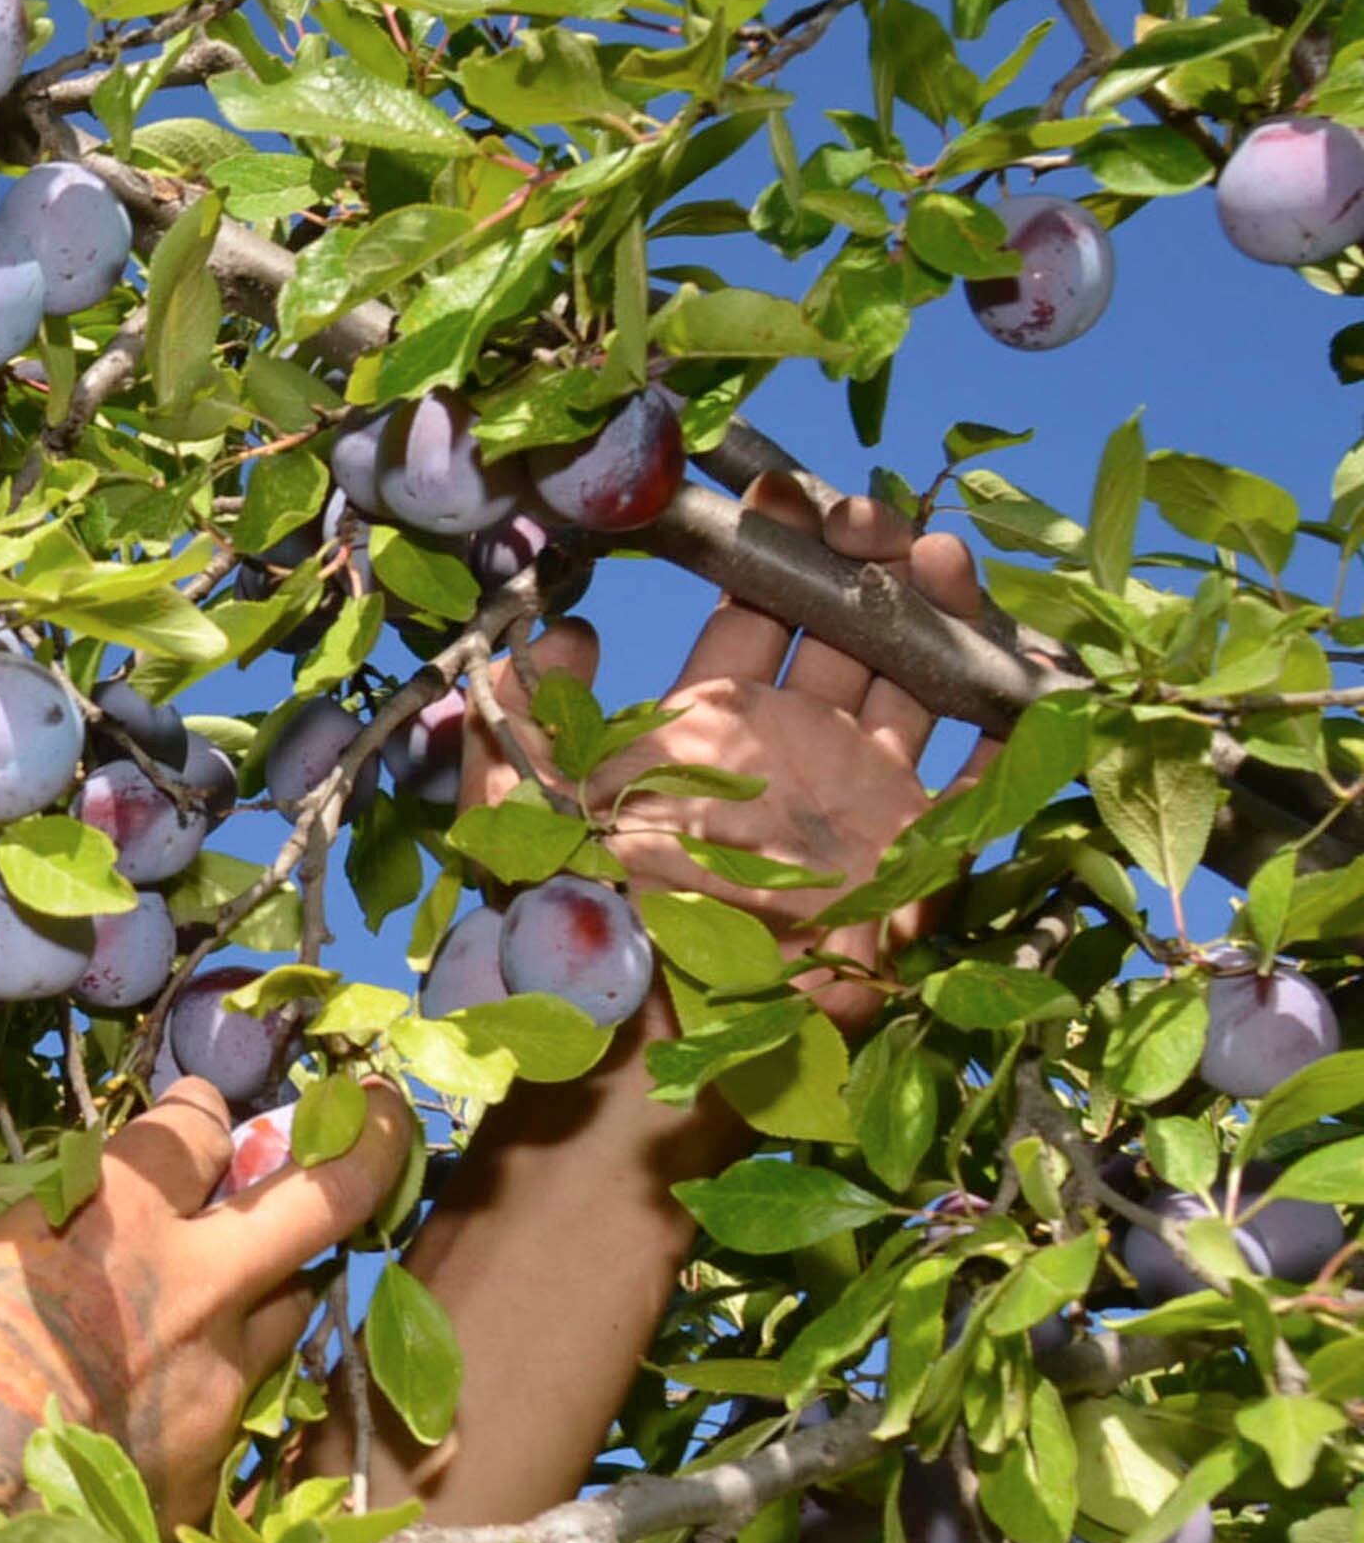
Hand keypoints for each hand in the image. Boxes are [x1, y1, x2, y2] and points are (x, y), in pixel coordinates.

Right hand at [0, 1078, 413, 1523]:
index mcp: (111, 1215)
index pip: (194, 1126)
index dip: (196, 1110)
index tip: (194, 1111)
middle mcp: (194, 1285)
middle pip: (322, 1194)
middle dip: (364, 1144)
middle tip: (376, 1119)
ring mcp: (221, 1382)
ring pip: (294, 1302)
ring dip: (273, 1281)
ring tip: (239, 1283)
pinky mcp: (220, 1467)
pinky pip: (242, 1404)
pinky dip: (216, 1386)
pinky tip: (168, 1402)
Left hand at [462, 473, 1002, 1022]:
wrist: (644, 1054)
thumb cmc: (575, 935)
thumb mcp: (521, 815)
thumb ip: (527, 717)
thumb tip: (556, 627)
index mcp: (706, 730)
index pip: (750, 614)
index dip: (770, 550)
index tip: (783, 488)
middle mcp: (791, 752)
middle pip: (847, 632)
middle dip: (865, 563)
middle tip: (872, 515)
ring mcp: (860, 800)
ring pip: (917, 682)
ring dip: (937, 615)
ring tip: (940, 555)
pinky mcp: (916, 859)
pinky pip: (981, 784)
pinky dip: (1008, 726)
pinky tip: (1020, 664)